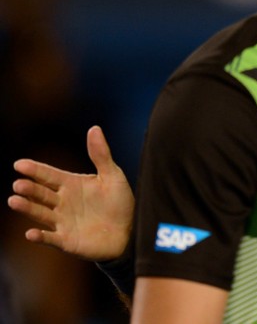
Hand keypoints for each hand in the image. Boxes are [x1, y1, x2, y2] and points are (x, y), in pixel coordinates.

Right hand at [7, 125, 134, 261]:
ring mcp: (63, 221)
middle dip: (29, 188)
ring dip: (27, 208)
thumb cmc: (120, 202)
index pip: (49, 175)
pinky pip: (51, 238)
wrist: (130, 231)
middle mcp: (63, 202)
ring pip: (41, 213)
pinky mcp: (67, 240)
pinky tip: (31, 233)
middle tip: (18, 184)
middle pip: (41, 193)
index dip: (35, 170)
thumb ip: (101, 154)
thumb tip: (94, 128)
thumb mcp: (113, 175)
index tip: (19, 164)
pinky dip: (40, 237)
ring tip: (14, 200)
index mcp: (71, 184)